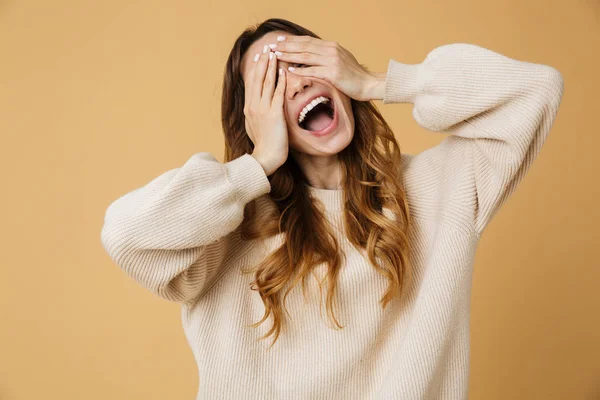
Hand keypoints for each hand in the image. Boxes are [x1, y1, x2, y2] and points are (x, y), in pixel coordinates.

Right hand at [244, 47, 288, 175]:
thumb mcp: (254, 127)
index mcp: (248, 108)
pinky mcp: (273, 114)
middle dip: (262, 62)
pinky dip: (280, 81)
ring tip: (274, 53)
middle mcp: (252, 106)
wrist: (265, 158)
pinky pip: (277, 93)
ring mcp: (262, 109)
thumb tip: (258, 109)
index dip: (255, 68)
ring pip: (265, 82)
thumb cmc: (264, 146)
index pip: (251, 83)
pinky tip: (284, 71)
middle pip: (257, 78)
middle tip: (267, 48)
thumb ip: (256, 115)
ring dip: (270, 66)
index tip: (259, 56)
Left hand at [270, 35, 383, 101]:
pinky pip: (312, 71)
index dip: (292, 40)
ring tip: (276, 55)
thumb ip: (327, 56)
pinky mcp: (333, 73)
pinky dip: (299, 70)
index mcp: (331, 46)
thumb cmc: (354, 76)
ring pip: (305, 56)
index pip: (307, 41)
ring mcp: (332, 61)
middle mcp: (331, 50)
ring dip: (289, 55)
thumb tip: (313, 55)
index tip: (279, 40)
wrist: (368, 84)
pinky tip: (288, 70)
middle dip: (286, 45)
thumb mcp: (340, 60)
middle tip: (272, 46)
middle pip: (304, 46)